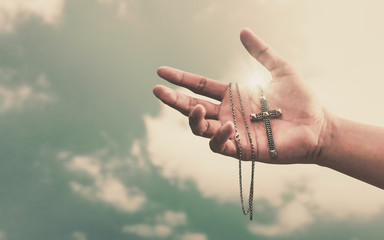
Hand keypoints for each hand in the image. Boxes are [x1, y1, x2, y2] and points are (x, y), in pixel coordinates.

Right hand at [153, 29, 326, 163]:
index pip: (199, 86)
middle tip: (157, 90)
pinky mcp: (242, 149)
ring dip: (193, 119)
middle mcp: (228, 113)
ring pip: (200, 128)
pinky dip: (218, 135)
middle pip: (192, 107)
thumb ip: (260, 52)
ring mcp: (233, 132)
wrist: (318, 126)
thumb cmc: (301, 100)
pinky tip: (229, 124)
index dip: (180, 79)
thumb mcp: (280, 69)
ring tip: (195, 108)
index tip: (161, 71)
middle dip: (173, 100)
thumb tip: (243, 31)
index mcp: (233, 95)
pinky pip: (219, 144)